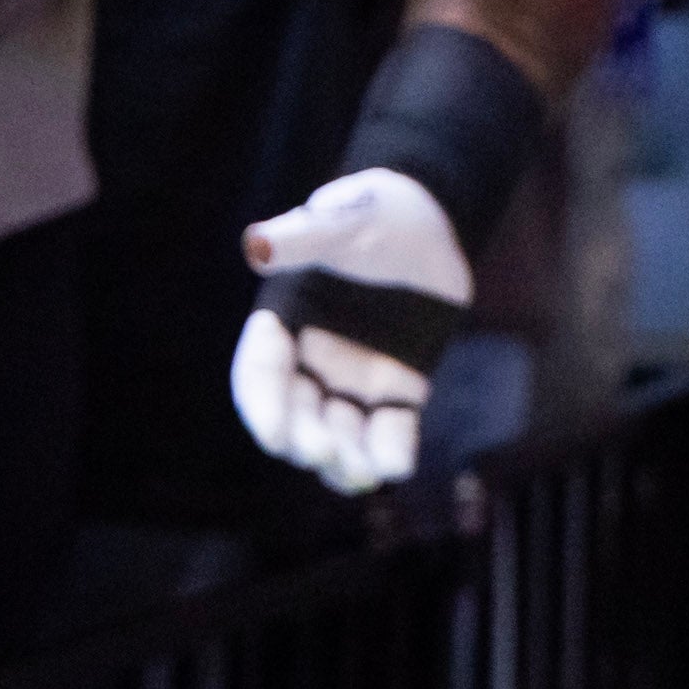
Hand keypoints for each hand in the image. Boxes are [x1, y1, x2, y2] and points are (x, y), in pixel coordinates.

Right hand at [232, 165, 470, 492]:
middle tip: (325, 453)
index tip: (275, 435)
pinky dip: (390, 450)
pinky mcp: (395, 387)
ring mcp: (352, 377)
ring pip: (340, 431)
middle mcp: (311, 360)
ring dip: (346, 458)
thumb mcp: (339, 222)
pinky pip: (388, 427)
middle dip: (306, 439)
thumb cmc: (374, 213)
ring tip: (362, 475)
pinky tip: (398, 466)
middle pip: (297, 414)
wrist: (430, 220)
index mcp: (283, 324)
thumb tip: (259, 245)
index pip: (261, 374)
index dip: (263, 407)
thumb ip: (302, 238)